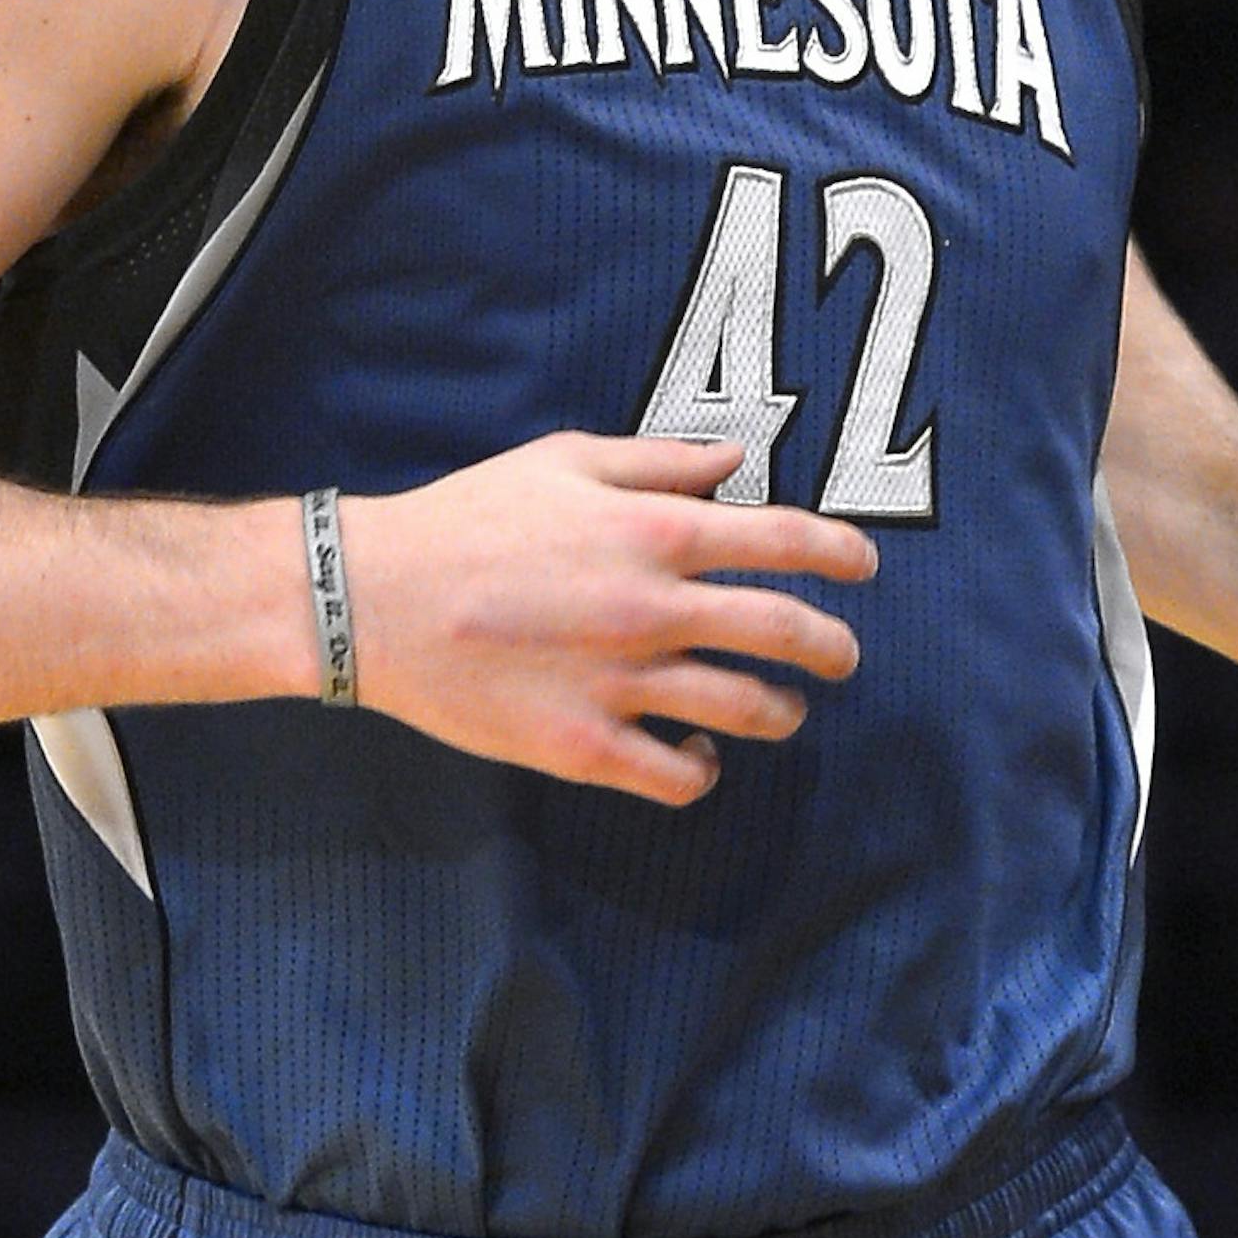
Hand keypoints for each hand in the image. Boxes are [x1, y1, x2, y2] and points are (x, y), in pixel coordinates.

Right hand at [340, 432, 875, 807]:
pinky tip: (696, 752)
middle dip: (832, 647)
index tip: (863, 566)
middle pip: (786, 632)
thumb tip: (734, 461)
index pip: (784, 540)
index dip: (840, 553)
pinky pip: (679, 775)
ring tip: (782, 711)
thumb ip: (658, 462)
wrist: (374, 599)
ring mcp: (622, 684)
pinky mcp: (585, 746)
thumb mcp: (563, 462)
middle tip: (842, 655)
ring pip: (747, 711)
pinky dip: (703, 768)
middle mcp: (653, 609)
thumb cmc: (467, 518)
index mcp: (653, 531)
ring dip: (782, 713)